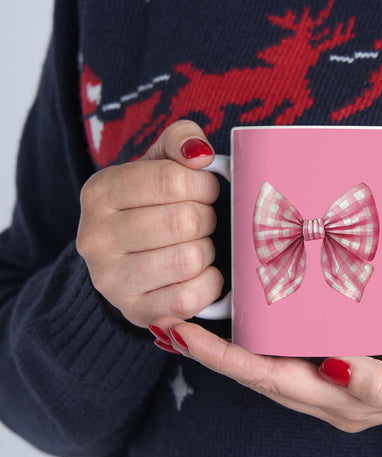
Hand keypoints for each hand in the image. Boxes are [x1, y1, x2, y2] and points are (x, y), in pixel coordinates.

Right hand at [76, 120, 222, 326]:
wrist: (126, 261)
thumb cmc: (150, 207)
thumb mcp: (158, 164)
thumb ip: (179, 141)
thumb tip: (200, 153)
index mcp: (100, 192)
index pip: (172, 180)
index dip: (204, 185)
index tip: (205, 191)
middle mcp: (95, 237)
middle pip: (184, 221)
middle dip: (207, 219)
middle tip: (202, 221)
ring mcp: (111, 280)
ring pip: (189, 259)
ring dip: (207, 251)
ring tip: (198, 245)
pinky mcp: (135, 311)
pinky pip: (189, 298)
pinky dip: (209, 284)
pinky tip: (202, 273)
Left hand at [152, 305, 381, 431]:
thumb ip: (380, 383)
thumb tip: (333, 369)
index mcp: (344, 400)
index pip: (267, 379)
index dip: (222, 359)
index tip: (182, 333)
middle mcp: (329, 388)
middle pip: (257, 370)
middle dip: (211, 350)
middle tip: (171, 319)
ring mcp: (334, 369)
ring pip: (269, 357)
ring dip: (230, 340)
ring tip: (196, 313)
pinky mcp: (343, 346)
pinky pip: (291, 341)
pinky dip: (262, 328)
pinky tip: (250, 308)